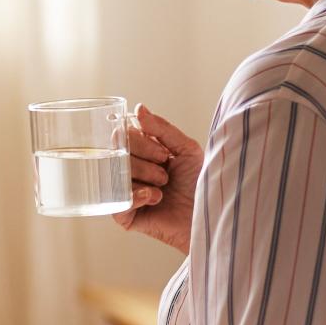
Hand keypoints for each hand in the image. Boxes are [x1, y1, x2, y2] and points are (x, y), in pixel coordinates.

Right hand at [114, 104, 203, 254]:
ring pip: (115, 174)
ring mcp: (125, 193)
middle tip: (165, 173)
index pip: (124, 136)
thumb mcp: (186, 149)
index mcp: (142, 154)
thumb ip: (162, 128)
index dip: (140, 141)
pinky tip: (154, 198)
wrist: (209, 215)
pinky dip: (136, 195)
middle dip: (144, 160)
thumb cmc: (200, 183)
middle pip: (117, 153)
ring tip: (163, 188)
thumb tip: (138, 108)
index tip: (163, 153)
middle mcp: (130, 171)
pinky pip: (117, 200)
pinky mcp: (124, 216)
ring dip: (143, 177)